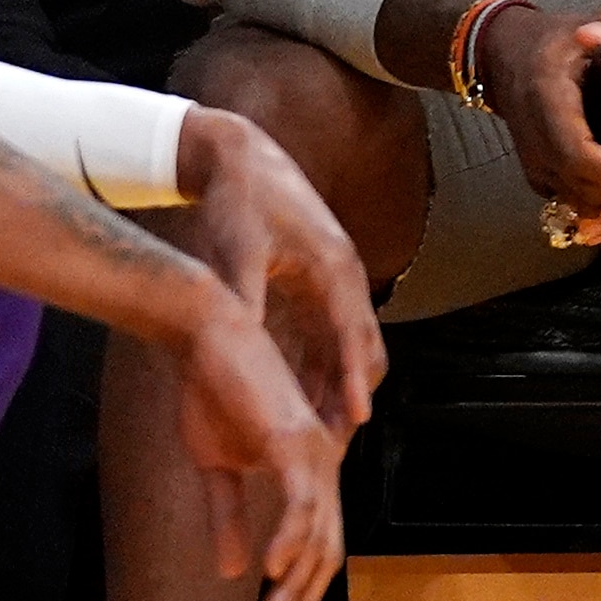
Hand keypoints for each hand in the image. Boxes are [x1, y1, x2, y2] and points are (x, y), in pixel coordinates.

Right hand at [162, 295, 346, 600]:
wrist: (208, 340)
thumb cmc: (214, 394)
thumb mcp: (217, 466)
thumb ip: (229, 516)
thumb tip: (230, 570)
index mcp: (308, 472)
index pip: (317, 546)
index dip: (300, 593)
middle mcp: (324, 465)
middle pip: (326, 552)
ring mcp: (315, 453)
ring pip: (318, 536)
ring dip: (295, 587)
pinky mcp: (294, 440)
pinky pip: (302, 501)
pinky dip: (290, 539)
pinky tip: (271, 571)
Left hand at [168, 108, 383, 438]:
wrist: (241, 158)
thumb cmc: (238, 203)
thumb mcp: (237, 252)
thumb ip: (244, 300)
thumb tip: (244, 348)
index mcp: (332, 267)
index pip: (350, 336)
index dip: (351, 381)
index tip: (356, 420)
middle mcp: (344, 275)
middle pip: (364, 346)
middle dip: (354, 392)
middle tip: (340, 442)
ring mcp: (335, 278)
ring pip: (349, 344)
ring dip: (340, 383)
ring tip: (326, 431)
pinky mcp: (319, 281)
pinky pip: (331, 333)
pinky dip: (326, 365)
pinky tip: (307, 395)